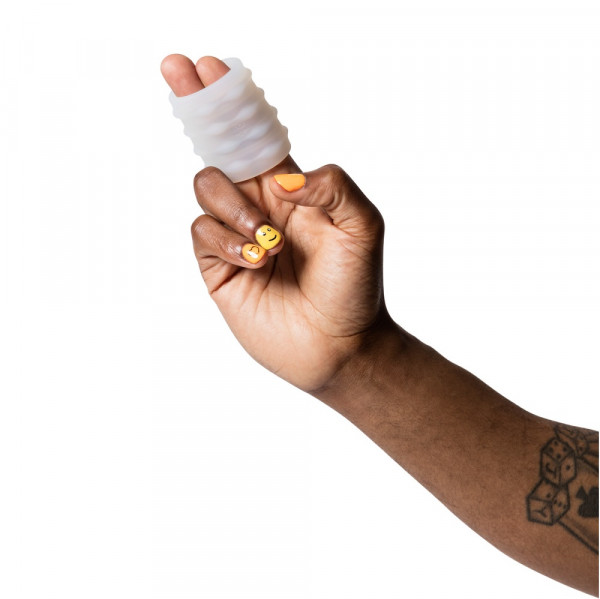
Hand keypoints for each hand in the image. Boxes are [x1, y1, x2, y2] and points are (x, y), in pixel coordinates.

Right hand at [161, 55, 390, 392]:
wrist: (339, 346)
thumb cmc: (356, 287)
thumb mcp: (363, 226)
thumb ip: (332, 184)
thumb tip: (281, 176)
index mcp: (292, 189)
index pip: (255, 134)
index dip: (232, 99)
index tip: (207, 67)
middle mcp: (260, 205)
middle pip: (219, 146)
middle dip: (198, 106)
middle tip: (177, 69)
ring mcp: (237, 235)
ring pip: (207, 187)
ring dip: (233, 206)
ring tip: (268, 243)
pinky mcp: (219, 266)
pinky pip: (202, 233)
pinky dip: (227, 242)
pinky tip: (257, 262)